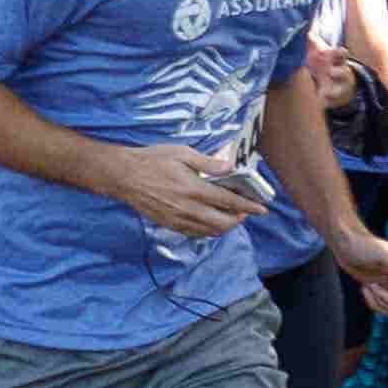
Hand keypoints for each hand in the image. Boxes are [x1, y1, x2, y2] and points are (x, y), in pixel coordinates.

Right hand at [100, 142, 261, 239]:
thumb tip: (230, 166)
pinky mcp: (170, 224)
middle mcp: (189, 208)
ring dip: (224, 226)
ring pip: (210, 232)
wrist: (125, 176)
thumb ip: (208, 162)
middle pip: (223, 223)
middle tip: (244, 211)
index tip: (262, 209)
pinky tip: (210, 222)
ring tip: (230, 217)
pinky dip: (208, 231)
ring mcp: (179, 219)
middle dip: (239, 219)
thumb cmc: (153, 160)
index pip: (230, 202)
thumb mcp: (182, 153)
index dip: (248, 207)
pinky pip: (195, 233)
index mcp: (195, 189)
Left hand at [331, 222, 387, 311]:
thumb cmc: (363, 246)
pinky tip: (364, 289)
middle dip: (384, 303)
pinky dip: (373, 303)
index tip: (373, 286)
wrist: (346, 245)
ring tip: (367, 288)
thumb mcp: (382, 255)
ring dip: (378, 305)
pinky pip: (387, 309)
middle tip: (370, 287)